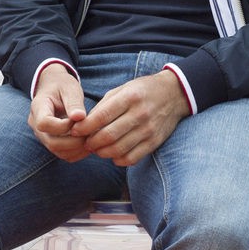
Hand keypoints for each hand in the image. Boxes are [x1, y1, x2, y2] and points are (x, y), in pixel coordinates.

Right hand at [28, 63, 91, 161]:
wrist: (54, 87)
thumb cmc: (62, 85)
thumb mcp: (69, 88)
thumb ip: (73, 102)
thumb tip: (80, 117)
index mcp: (38, 108)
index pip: (44, 124)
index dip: (63, 126)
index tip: (78, 118)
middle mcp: (36, 125)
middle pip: (51, 143)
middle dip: (74, 141)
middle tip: (90, 133)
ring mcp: (42, 135)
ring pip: (57, 151)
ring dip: (77, 148)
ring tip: (91, 137)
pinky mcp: (51, 142)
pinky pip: (63, 154)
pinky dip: (77, 152)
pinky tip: (88, 142)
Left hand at [70, 70, 189, 165]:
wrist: (173, 94)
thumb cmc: (141, 91)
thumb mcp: (121, 90)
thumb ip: (103, 106)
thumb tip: (83, 124)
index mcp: (129, 97)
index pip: (101, 117)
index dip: (84, 127)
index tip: (75, 131)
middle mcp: (140, 114)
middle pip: (108, 136)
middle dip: (91, 142)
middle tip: (85, 142)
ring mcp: (149, 130)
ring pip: (119, 149)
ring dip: (102, 152)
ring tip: (96, 149)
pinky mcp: (154, 142)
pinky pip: (132, 158)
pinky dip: (118, 160)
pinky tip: (113, 154)